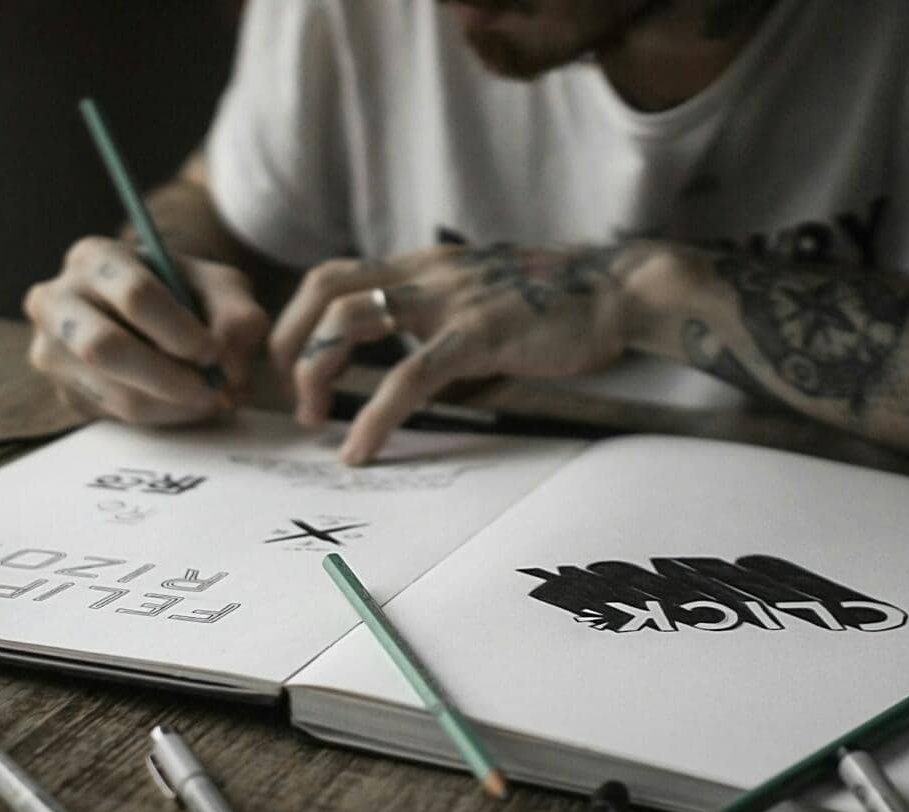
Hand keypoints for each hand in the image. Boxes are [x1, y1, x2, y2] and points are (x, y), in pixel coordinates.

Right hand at [24, 237, 268, 423]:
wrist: (152, 317)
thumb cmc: (185, 295)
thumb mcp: (219, 288)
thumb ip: (237, 315)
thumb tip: (227, 363)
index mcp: (94, 258)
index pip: (135, 295)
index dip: (179, 330)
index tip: (213, 352)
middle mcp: (57, 301)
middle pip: (105, 348)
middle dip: (168, 377)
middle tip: (211, 390)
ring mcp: (52, 351)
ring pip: (111, 392)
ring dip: (170, 405)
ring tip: (208, 399)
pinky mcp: (65, 392)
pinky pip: (114, 416)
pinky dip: (160, 417)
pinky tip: (184, 405)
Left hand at [269, 242, 644, 462]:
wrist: (615, 292)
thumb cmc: (553, 307)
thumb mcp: (478, 304)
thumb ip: (437, 327)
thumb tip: (412, 378)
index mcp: (422, 265)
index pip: (334, 275)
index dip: (300, 319)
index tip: (296, 366)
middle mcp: (425, 272)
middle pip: (325, 288)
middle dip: (292, 343)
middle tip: (293, 396)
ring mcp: (449, 299)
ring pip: (352, 321)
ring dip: (317, 372)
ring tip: (315, 420)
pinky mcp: (477, 334)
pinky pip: (409, 375)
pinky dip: (374, 416)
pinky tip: (361, 449)